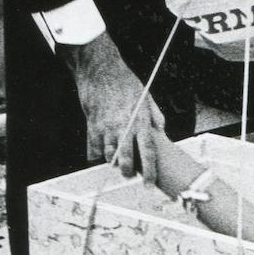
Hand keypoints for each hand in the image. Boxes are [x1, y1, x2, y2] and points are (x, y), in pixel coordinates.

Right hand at [59, 32, 165, 182]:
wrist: (100, 70)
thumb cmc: (124, 81)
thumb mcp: (146, 96)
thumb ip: (155, 116)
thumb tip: (161, 132)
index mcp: (140, 120)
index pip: (147, 151)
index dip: (149, 171)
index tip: (149, 185)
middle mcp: (123, 126)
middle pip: (126, 159)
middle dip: (128, 172)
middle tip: (130, 175)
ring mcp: (106, 127)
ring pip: (108, 157)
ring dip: (113, 163)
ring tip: (117, 161)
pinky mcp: (92, 125)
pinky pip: (93, 150)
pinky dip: (97, 155)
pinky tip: (102, 152)